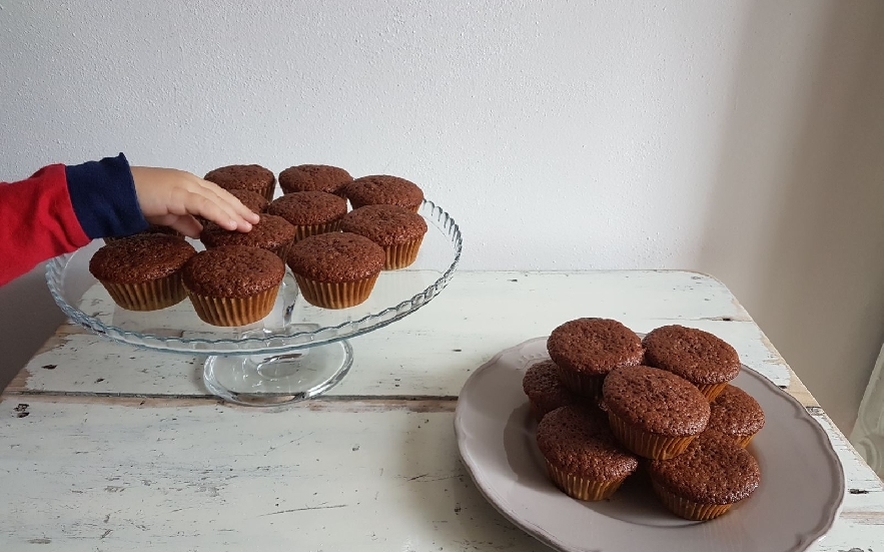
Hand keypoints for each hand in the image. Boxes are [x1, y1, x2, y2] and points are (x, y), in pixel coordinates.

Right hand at [130, 166, 259, 237]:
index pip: (216, 195)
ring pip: (217, 200)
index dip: (232, 207)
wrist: (115, 192)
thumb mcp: (166, 214)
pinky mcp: (178, 194)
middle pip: (221, 196)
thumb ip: (184, 222)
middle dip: (240, 209)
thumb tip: (200, 232)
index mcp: (187, 185)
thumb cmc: (136, 200)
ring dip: (235, 214)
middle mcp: (189, 182)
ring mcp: (184, 186)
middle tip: (256, 222)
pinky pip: (205, 205)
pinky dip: (220, 215)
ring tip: (250, 226)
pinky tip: (232, 225)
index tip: (246, 218)